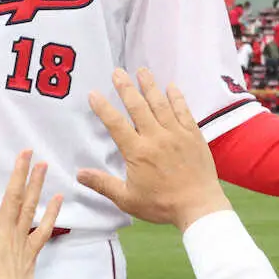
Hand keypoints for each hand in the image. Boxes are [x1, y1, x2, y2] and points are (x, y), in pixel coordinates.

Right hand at [0, 151, 60, 278]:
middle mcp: (5, 233)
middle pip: (13, 198)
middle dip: (19, 173)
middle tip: (27, 150)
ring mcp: (21, 242)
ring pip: (30, 208)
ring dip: (36, 186)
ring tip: (43, 165)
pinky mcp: (31, 253)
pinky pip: (43, 230)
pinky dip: (52, 214)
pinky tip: (58, 198)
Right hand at [76, 68, 228, 232]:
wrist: (199, 208)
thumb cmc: (162, 205)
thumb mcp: (127, 199)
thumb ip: (103, 184)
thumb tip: (79, 174)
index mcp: (138, 152)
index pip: (116, 124)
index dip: (103, 108)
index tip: (94, 94)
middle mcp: (156, 137)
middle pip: (138, 107)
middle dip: (126, 87)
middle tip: (117, 72)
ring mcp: (176, 134)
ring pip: (160, 104)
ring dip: (150, 86)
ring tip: (142, 71)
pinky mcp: (193, 135)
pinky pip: (184, 111)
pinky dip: (177, 98)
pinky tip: (171, 86)